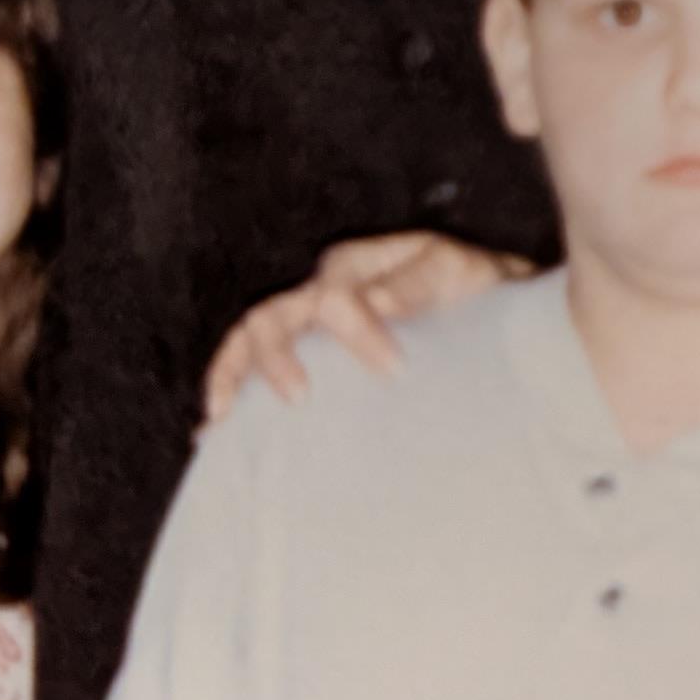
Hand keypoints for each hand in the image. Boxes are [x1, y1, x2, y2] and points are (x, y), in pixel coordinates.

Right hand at [201, 233, 524, 418]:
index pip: (336, 296)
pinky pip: (254, 365)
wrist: (484, 297)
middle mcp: (319, 291)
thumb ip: (418, 284)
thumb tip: (374, 305)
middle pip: (273, 316)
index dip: (359, 332)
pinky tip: (214, 430)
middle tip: (298, 399)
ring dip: (233, 374)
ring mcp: (308, 322)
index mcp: (353, 269)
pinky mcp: (310, 353)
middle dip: (275, 356)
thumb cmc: (472, 283)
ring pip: (250, 338)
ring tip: (223, 419)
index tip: (395, 370)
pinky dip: (229, 389)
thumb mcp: (457, 271)